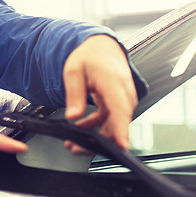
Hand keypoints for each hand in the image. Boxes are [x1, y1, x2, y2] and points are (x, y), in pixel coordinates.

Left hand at [63, 34, 137, 153]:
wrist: (101, 48)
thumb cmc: (89, 57)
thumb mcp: (74, 71)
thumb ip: (74, 94)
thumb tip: (72, 116)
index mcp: (113, 82)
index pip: (121, 109)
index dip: (122, 130)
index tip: (121, 146)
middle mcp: (123, 93)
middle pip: (118, 124)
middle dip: (98, 141)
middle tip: (74, 147)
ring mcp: (123, 100)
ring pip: (114, 126)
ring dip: (95, 137)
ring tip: (72, 143)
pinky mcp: (119, 104)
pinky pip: (110, 121)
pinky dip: (95, 128)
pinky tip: (80, 128)